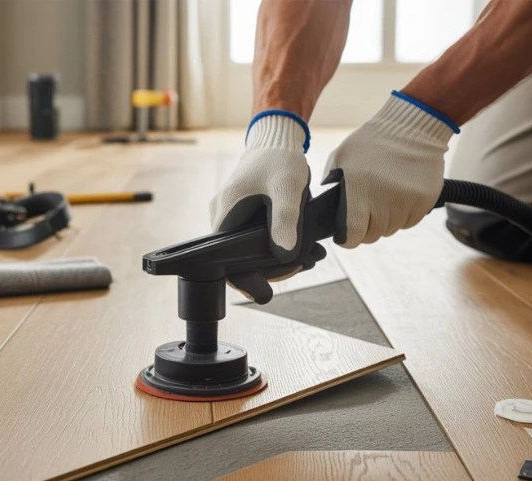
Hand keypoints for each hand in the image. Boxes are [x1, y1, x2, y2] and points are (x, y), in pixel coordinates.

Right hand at [210, 113, 315, 302]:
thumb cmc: (279, 159)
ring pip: (248, 250)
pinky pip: (254, 238)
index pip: (224, 261)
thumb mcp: (286, 190)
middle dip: (270, 269)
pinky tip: (300, 246)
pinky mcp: (242, 214)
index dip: (245, 279)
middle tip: (303, 266)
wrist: (276, 138)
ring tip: (309, 258)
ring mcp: (231, 216)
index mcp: (225, 213)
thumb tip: (283, 256)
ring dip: (276, 257)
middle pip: (238, 259)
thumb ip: (284, 222)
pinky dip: (276, 243)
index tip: (266, 290)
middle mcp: (222, 217)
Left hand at [323, 92, 456, 247]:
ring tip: (383, 198)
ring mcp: (406, 202)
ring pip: (391, 229)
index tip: (347, 234)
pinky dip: (403, 214)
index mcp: (359, 190)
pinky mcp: (424, 200)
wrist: (412, 128)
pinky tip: (399, 195)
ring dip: (385, 221)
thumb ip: (331, 182)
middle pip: (373, 235)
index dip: (348, 238)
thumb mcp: (341, 157)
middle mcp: (383, 200)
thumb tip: (326, 207)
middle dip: (367, 228)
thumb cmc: (371, 142)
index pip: (353, 234)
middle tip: (366, 212)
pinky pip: (410, 221)